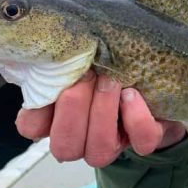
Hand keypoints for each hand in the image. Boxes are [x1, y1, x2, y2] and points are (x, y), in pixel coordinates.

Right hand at [15, 69, 185, 167]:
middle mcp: (83, 137)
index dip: (37, 112)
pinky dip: (136, 118)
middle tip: (86, 75)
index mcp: (58, 116)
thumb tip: (43, 35)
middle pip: (64, 146)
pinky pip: (141, 142)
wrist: (155, 74)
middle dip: (73, 109)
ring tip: (111, 81)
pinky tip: (132, 94)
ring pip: (99, 151)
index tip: (52, 81)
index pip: (32, 127)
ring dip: (102, 113)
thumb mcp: (82, 52)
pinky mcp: (147, 139)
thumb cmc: (108, 59)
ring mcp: (115, 143)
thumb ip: (62, 53)